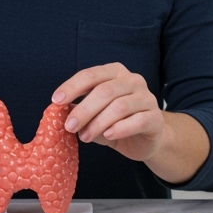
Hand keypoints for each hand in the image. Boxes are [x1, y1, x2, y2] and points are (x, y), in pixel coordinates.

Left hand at [51, 63, 165, 162]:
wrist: (145, 140)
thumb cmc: (116, 122)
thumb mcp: (93, 114)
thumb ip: (79, 109)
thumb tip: (58, 110)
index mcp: (115, 73)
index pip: (91, 75)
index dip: (72, 87)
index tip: (56, 101)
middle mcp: (133, 80)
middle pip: (105, 91)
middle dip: (84, 110)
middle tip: (70, 126)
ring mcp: (147, 98)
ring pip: (119, 107)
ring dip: (98, 123)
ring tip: (85, 137)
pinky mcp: (155, 118)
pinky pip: (137, 121)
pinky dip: (120, 129)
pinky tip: (108, 135)